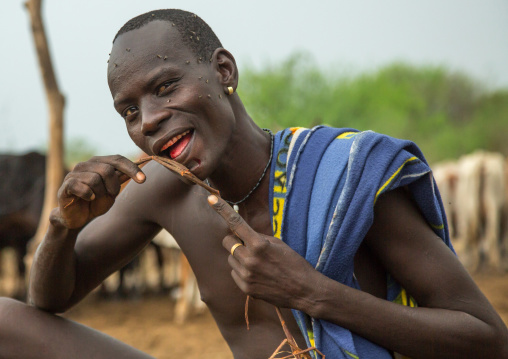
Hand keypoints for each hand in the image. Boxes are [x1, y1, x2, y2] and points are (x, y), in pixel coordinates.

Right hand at [53, 155, 144, 228]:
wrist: (77, 218)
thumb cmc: (95, 202)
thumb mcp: (112, 191)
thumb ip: (122, 178)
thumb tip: (139, 163)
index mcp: (99, 163)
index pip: (118, 159)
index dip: (132, 168)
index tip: (143, 180)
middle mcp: (86, 164)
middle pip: (107, 170)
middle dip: (114, 186)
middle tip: (110, 195)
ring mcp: (74, 173)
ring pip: (95, 179)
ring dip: (100, 193)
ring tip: (96, 198)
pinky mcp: (66, 185)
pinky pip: (81, 186)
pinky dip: (88, 195)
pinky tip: (88, 199)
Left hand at [207, 195, 321, 310]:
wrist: (305, 291)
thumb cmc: (294, 263)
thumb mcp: (278, 244)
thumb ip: (257, 238)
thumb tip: (240, 234)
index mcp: (259, 245)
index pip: (236, 223)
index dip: (222, 209)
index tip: (211, 199)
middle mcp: (250, 259)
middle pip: (228, 242)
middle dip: (235, 240)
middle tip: (247, 244)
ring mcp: (246, 275)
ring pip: (230, 258)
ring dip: (239, 257)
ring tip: (259, 263)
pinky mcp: (245, 288)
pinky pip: (234, 273)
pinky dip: (242, 271)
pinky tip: (258, 275)